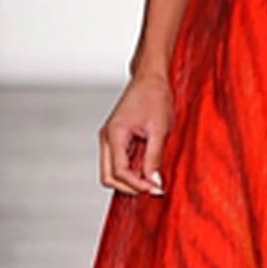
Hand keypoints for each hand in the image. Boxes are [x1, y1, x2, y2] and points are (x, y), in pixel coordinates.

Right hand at [99, 74, 173, 196]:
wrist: (151, 78)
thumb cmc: (154, 96)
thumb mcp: (159, 130)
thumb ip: (155, 158)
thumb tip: (154, 182)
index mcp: (114, 135)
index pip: (119, 172)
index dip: (137, 185)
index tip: (155, 189)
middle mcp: (107, 138)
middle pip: (109, 177)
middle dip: (130, 186)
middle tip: (153, 188)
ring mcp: (110, 139)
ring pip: (112, 172)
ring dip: (131, 179)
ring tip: (153, 176)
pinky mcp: (117, 139)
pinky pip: (119, 162)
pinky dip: (132, 169)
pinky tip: (148, 166)